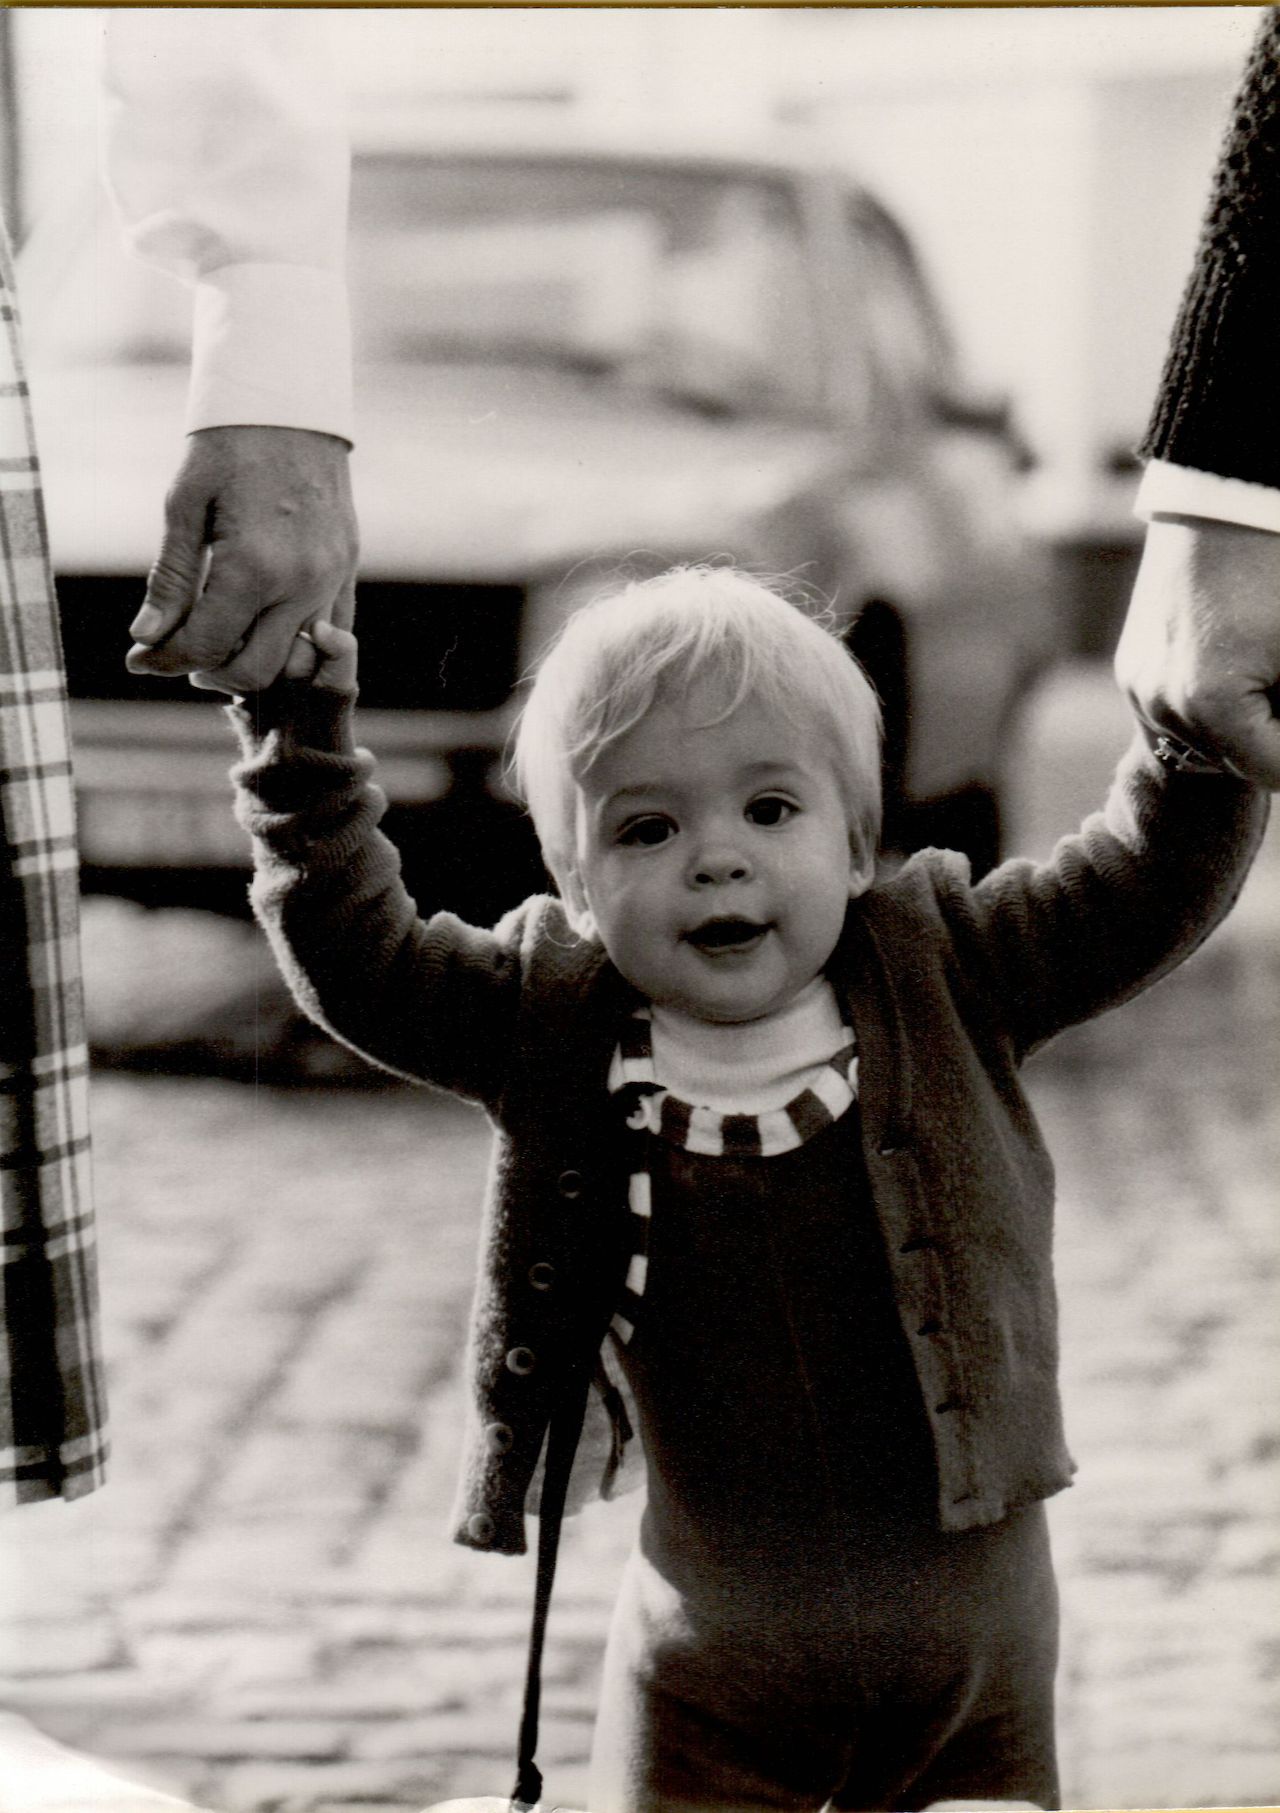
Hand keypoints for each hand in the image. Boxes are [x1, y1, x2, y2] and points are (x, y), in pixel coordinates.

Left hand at [126, 424, 357, 692]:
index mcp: (253, 567)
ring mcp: (332, 581)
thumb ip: (171, 579)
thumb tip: (147, 636)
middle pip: (255, 670)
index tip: (141, 657)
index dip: (166, 659)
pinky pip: (330, 634)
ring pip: (298, 663)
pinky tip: (264, 624)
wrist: (293, 405)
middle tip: (182, 653)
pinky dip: (296, 644)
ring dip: (256, 662)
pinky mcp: (349, 570)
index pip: (206, 645)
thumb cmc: (229, 446)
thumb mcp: (184, 505)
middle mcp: (300, 585)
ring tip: (223, 638)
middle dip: (211, 672)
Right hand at [1115, 514, 1279, 787]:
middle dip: (1274, 739)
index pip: (1273, 769)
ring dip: (1244, 727)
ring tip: (1269, 678)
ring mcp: (1137, 687)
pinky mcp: (1131, 667)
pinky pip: (1176, 710)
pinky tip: (1243, 669)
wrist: (1231, 492)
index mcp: (1206, 701)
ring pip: (1202, 741)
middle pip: (1234, 761)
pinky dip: (1213, 706)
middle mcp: (1158, 703)